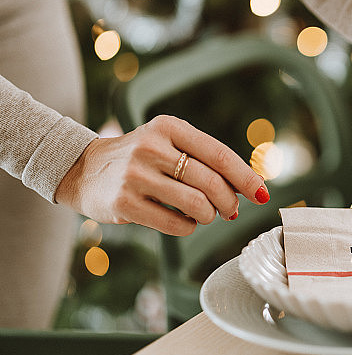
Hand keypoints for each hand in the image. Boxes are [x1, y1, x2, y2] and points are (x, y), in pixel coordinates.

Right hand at [55, 115, 269, 235]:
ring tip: (206, 215)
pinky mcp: (124, 203)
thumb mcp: (171, 145)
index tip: (263, 194)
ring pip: (197, 205)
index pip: (219, 154)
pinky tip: (185, 221)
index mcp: (169, 127)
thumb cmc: (143, 159)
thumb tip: (252, 188)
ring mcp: (135, 176)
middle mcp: (151, 147)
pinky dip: (189, 227)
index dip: (246, 177)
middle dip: (229, 202)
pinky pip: (176, 224)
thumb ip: (207, 160)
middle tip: (229, 210)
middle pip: (211, 183)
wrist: (85, 169)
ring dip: (210, 216)